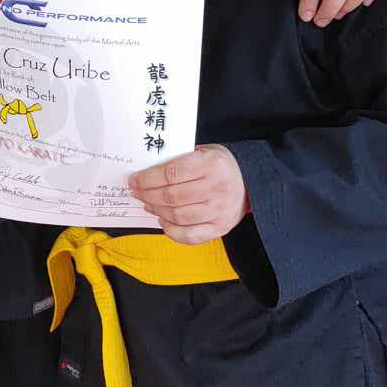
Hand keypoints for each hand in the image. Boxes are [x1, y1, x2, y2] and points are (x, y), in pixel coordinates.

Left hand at [130, 144, 248, 244]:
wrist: (251, 182)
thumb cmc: (221, 164)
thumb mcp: (203, 151)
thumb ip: (179, 160)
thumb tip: (147, 171)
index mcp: (211, 164)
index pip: (171, 173)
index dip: (147, 179)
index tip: (134, 180)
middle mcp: (216, 189)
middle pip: (171, 197)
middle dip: (148, 195)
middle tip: (137, 192)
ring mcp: (219, 211)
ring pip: (178, 216)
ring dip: (157, 211)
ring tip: (148, 205)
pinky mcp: (220, 228)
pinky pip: (190, 236)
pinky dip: (172, 231)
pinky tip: (163, 221)